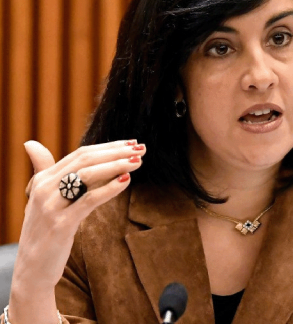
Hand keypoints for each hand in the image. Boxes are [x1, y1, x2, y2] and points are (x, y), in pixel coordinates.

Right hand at [10, 140, 145, 304]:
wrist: (32, 268)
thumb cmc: (44, 231)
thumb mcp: (43, 199)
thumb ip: (44, 170)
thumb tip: (31, 143)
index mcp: (42, 179)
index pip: (81, 154)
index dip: (109, 147)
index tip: (132, 143)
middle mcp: (44, 188)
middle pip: (85, 161)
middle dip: (116, 152)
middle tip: (141, 149)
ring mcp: (51, 206)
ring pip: (86, 176)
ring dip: (115, 165)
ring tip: (138, 162)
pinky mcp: (61, 225)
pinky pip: (88, 201)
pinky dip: (108, 188)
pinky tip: (126, 181)